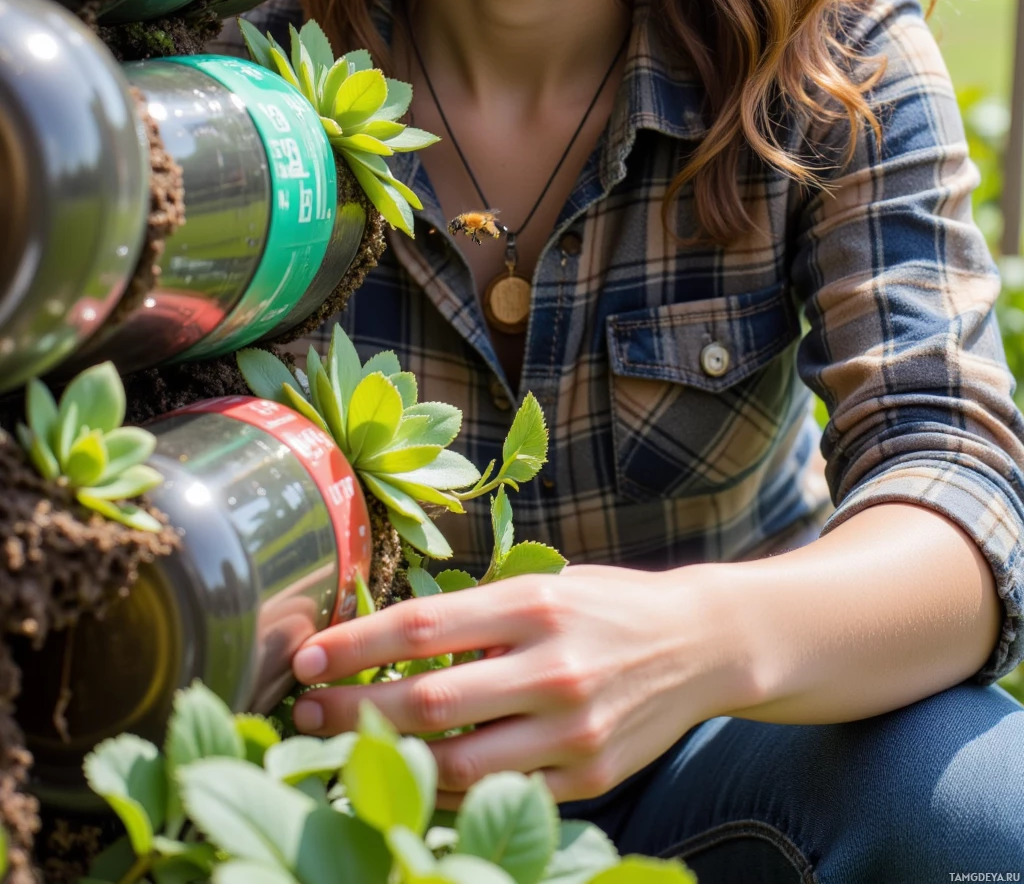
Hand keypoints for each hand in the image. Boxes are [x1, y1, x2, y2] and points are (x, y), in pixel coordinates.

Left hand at [290, 562, 747, 804]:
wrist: (700, 644)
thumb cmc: (604, 606)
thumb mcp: (543, 585)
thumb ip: (476, 613)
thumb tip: (385, 639)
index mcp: (533, 606)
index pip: (422, 628)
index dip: (354, 646)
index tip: (304, 659)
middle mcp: (551, 668)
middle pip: (428, 702)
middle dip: (351, 711)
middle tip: (301, 713)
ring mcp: (571, 730)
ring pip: (457, 764)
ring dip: (388, 761)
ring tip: (339, 750)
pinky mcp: (589, 778)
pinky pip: (499, 795)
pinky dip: (447, 790)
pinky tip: (410, 777)